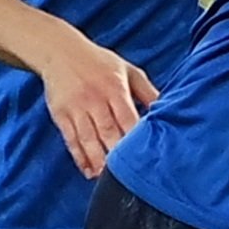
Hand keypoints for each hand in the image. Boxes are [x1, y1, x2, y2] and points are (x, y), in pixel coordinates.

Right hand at [41, 33, 159, 178]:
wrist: (60, 51)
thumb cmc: (99, 62)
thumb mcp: (128, 70)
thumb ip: (147, 91)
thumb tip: (168, 110)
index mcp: (115, 87)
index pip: (127, 117)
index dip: (135, 138)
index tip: (145, 156)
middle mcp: (95, 99)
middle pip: (107, 131)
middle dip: (116, 154)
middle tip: (128, 176)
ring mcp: (76, 108)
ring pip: (88, 139)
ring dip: (97, 160)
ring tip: (106, 178)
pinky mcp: (61, 115)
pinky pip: (71, 140)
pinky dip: (79, 157)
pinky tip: (88, 171)